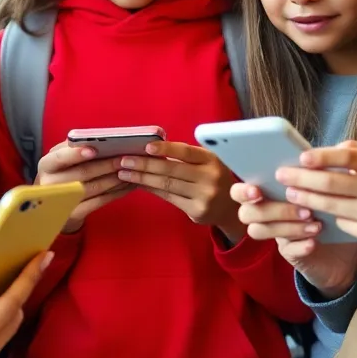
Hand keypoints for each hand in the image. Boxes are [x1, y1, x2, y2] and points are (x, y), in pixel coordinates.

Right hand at [36, 142, 130, 233]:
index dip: (76, 154)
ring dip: (115, 179)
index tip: (94, 149)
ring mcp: (62, 201)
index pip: (60, 157)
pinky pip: (99, 202)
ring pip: (94, 188)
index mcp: (46, 165)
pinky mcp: (74, 214)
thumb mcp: (62, 160)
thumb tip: (101, 140)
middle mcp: (51, 183)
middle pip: (82, 173)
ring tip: (130, 171)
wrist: (54, 205)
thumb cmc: (62, 174)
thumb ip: (75, 148)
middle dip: (106, 165)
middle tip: (124, 158)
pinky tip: (127, 186)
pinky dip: (116, 193)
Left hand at [117, 142, 244, 242]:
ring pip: (167, 185)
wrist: (232, 207)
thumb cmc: (213, 176)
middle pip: (171, 170)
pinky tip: (139, 184)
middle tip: (124, 161)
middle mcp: (210, 177)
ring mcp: (204, 196)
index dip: (165, 149)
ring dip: (142, 178)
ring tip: (124, 173)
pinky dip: (152, 189)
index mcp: (212, 159)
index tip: (146, 147)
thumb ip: (188, 156)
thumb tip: (152, 149)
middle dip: (144, 165)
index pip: (186, 152)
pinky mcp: (196, 211)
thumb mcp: (208, 161)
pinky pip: (169, 198)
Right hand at [232, 183, 356, 298]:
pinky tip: (314, 242)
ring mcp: (274, 233)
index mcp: (266, 191)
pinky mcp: (288, 252)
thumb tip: (311, 157)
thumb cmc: (329, 204)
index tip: (258, 192)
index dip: (242, 192)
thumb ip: (310, 171)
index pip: (238, 191)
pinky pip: (286, 250)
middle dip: (274, 210)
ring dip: (288, 227)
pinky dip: (299, 246)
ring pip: (260, 232)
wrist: (345, 241)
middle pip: (247, 213)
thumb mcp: (321, 185)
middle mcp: (263, 213)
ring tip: (316, 225)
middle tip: (305, 211)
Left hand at [276, 140, 356, 244]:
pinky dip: (329, 216)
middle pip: (331, 184)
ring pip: (330, 206)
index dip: (321, 157)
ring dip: (306, 199)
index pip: (346, 157)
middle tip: (282, 176)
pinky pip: (341, 223)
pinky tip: (317, 210)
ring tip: (291, 193)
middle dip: (301, 180)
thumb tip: (322, 152)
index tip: (301, 158)